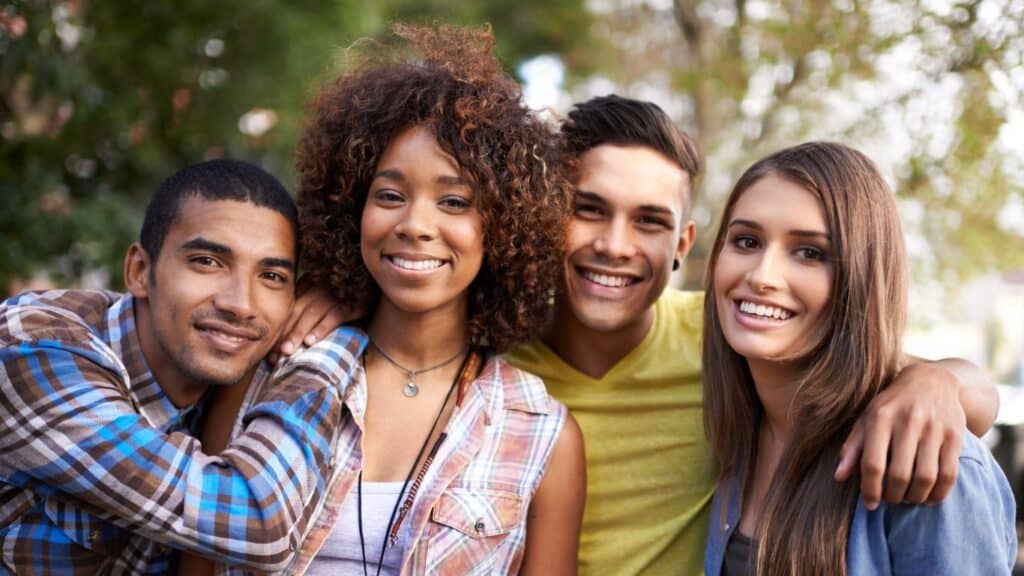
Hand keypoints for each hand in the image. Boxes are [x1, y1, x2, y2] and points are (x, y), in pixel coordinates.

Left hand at [271, 278, 361, 362]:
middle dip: (285, 334)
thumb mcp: (323, 302)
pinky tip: (312, 341)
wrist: (373, 287)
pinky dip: (322, 328)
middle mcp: (319, 288)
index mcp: (308, 286)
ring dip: (299, 332)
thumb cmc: (345, 300)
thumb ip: (306, 313)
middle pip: (297, 311)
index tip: (270, 352)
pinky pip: (334, 316)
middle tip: (274, 354)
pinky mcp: (351, 302)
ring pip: (312, 313)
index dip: (279, 331)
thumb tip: (284, 342)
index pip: (289, 310)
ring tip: (288, 350)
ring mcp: (335, 294)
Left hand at [835, 361, 965, 508]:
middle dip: (894, 496)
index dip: (870, 489)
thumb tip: (839, 476)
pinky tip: (929, 497)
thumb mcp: (867, 419)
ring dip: (916, 497)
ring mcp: (934, 428)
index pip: (873, 464)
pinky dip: (939, 493)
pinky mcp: (955, 435)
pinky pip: (949, 474)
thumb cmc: (891, 405)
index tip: (870, 504)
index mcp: (880, 417)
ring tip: (908, 499)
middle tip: (890, 500)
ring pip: (926, 477)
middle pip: (900, 474)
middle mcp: (907, 421)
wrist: (932, 380)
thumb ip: (852, 447)